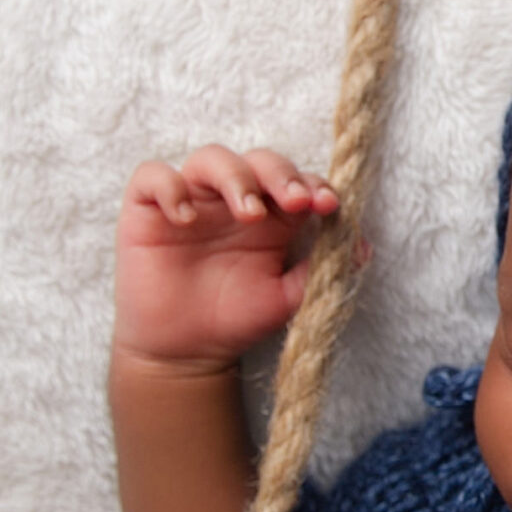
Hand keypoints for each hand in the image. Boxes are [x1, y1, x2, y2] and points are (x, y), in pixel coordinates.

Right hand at [113, 145, 341, 372]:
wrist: (187, 354)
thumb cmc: (238, 320)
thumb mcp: (288, 299)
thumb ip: (322, 271)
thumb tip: (363, 248)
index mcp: (272, 217)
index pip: (295, 182)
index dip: (313, 185)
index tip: (328, 205)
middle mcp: (233, 200)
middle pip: (259, 161)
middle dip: (281, 174)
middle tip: (295, 201)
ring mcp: (192, 200)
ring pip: (212, 158)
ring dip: (235, 177)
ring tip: (248, 212)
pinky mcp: (149, 210)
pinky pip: (153, 177)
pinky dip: (170, 187)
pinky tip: (186, 218)